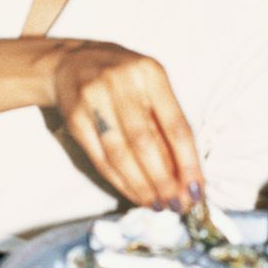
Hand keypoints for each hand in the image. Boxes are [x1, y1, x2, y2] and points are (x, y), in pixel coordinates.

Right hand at [53, 40, 203, 208]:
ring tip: (157, 204)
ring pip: (120, 154)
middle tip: (176, 205)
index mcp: (150, 72)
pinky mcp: (75, 117)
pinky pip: (101, 157)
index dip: (188, 163)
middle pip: (145, 142)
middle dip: (164, 181)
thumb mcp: (149, 86)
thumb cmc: (122, 77)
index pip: (175, 124)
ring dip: (141, 186)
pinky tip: (134, 193)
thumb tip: (183, 176)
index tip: (196, 191)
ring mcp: (94, 98)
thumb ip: (165, 124)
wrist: (71, 62)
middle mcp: (121, 81)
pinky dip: (120, 181)